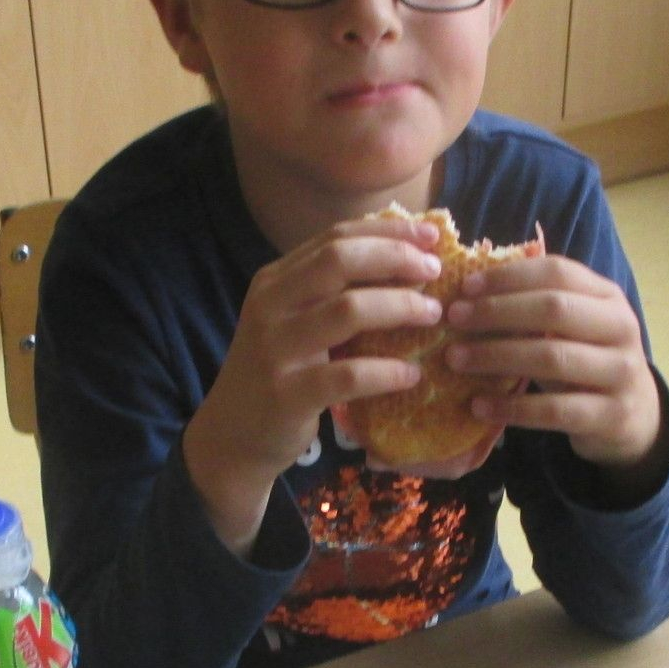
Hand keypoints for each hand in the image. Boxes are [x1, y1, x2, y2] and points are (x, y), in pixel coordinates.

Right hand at [184, 215, 444, 553]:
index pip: (335, 237)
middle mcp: (270, 305)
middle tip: (435, 271)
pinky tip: (412, 375)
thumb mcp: (294, 322)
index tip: (430, 235)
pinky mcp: (287, 394)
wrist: (233, 436)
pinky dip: (386, 372)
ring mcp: (276, 349)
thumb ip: (332, 293)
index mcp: (275, 280)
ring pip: (347, 310)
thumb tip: (406, 261)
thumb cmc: (279, 374)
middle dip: (395, 258)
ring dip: (399, 307)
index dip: (387, 231)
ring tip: (432, 315)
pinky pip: (348, 376)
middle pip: (339, 260)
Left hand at [442, 254, 668, 473]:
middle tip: (453, 319)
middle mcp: (621, 328)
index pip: (557, 272)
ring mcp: (621, 373)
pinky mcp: (612, 416)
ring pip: (553, 358)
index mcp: (608, 297)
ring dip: (497, 356)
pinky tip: (479, 406)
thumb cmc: (587, 363)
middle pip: (554, 309)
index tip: (465, 287)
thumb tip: (468, 290)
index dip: (508, 276)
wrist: (636, 417)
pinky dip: (513, 408)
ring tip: (455, 359)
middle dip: (496, 311)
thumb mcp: (573, 329)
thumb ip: (536, 307)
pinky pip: (555, 410)